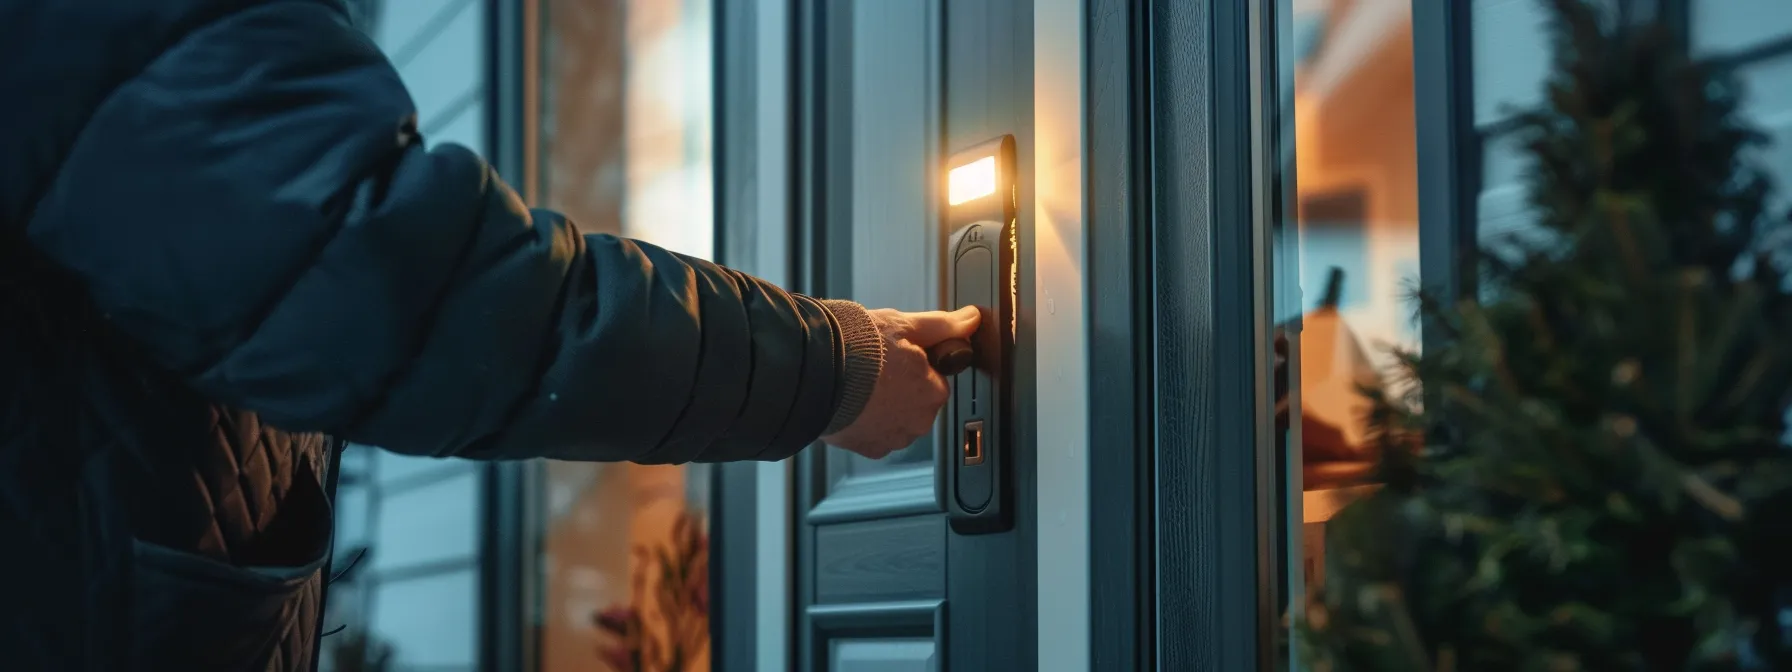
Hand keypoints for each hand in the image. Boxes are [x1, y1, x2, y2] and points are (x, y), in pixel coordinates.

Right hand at [823, 306, 981, 458]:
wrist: (816, 373)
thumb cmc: (858, 349)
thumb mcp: (904, 325)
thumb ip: (943, 325)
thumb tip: (971, 319)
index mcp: (933, 391)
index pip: (935, 379)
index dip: (914, 365)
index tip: (896, 357)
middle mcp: (919, 421)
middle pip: (917, 403)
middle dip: (901, 389)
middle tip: (877, 369)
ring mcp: (894, 438)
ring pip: (897, 421)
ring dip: (884, 407)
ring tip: (862, 386)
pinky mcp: (870, 449)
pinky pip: (876, 436)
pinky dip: (867, 423)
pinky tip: (853, 404)